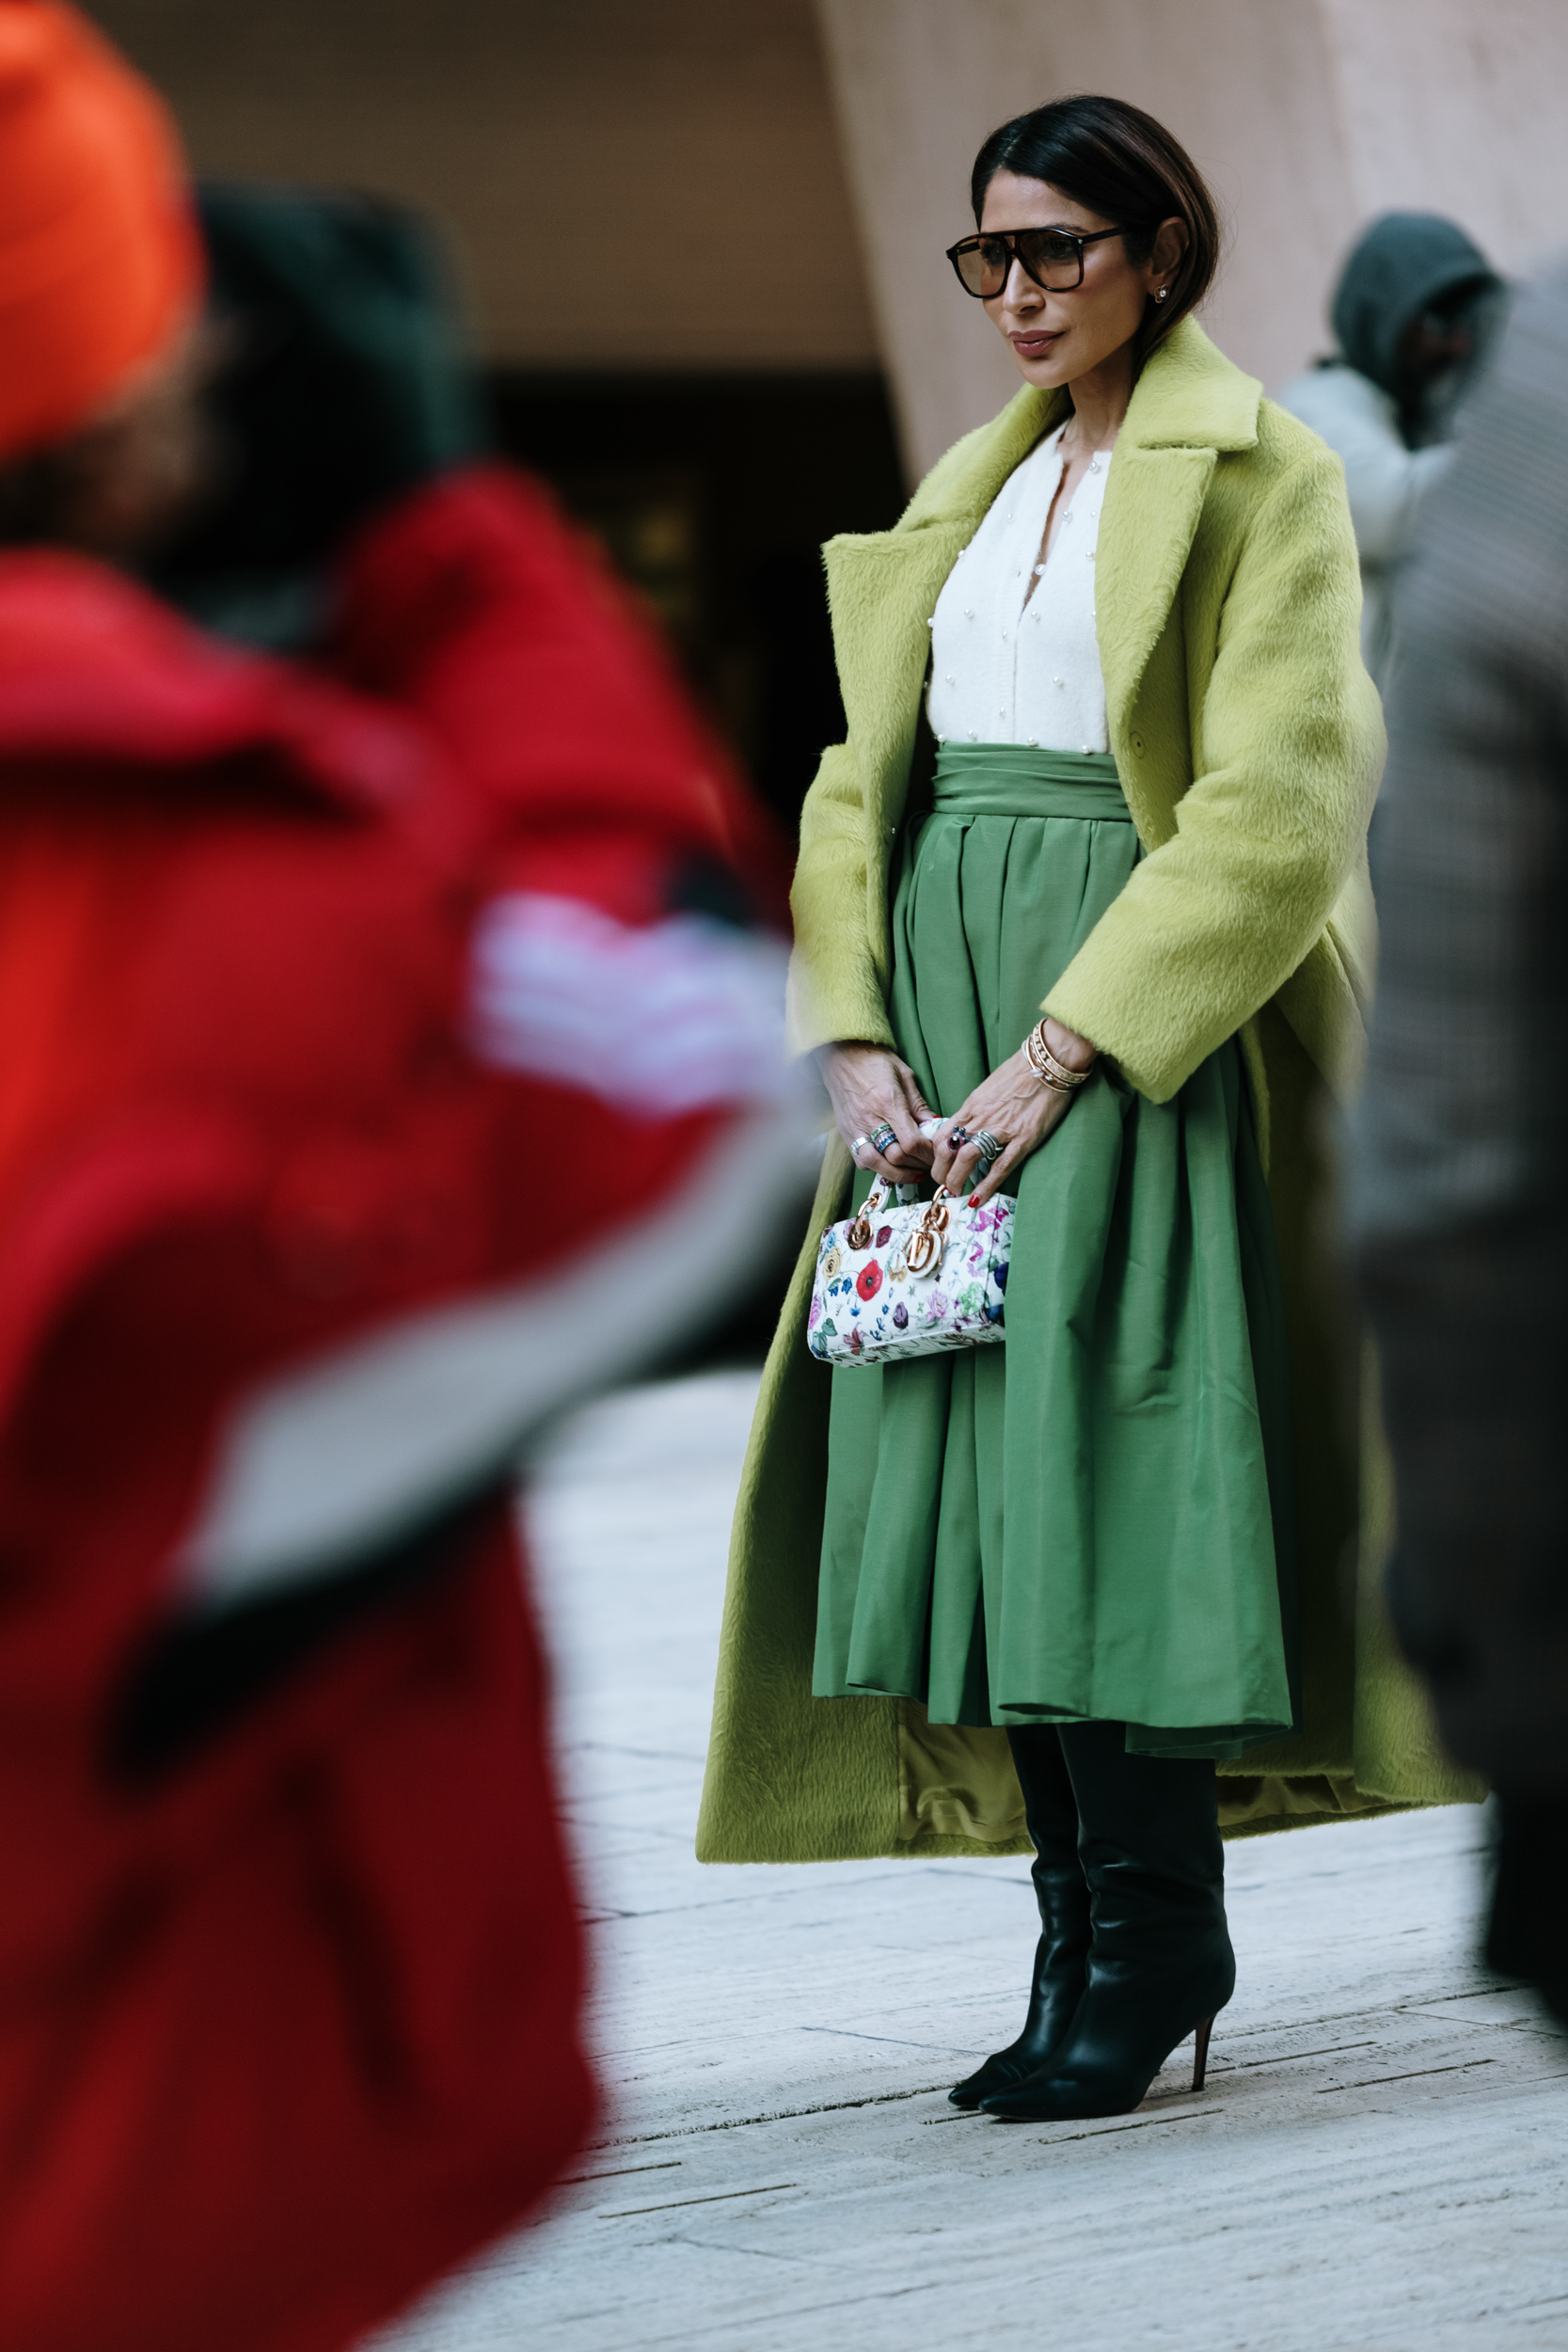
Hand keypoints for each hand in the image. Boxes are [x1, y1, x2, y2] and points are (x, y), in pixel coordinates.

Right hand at [819, 1042, 935, 1185]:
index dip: (927, 1153)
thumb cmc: (874, 1061)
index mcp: (888, 1103)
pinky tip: (889, 1164)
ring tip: (911, 1173)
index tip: (936, 1153)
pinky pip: (860, 1159)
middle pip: (895, 1156)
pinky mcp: (846, 1132)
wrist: (841, 1054)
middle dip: (916, 1165)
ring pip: (875, 1164)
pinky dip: (876, 1167)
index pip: (911, 1141)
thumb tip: (933, 1125)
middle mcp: (870, 1119)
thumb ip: (918, 1104)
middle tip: (928, 1164)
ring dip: (896, 1173)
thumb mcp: (904, 1075)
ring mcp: (855, 1127)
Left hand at [930, 1020, 1096, 1205]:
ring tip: (956, 1193)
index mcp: (971, 1106)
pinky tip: (978, 1198)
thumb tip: (970, 1127)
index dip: (935, 1156)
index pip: (942, 1135)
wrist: (1048, 1063)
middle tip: (944, 1186)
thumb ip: (978, 1109)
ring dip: (957, 1180)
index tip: (938, 1168)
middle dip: (941, 1173)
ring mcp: (1001, 1129)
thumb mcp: (989, 1089)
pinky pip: (1000, 1166)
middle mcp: (980, 1118)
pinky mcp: (1023, 1138)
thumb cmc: (1021, 1073)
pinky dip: (987, 1185)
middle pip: (948, 1150)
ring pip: (967, 1159)